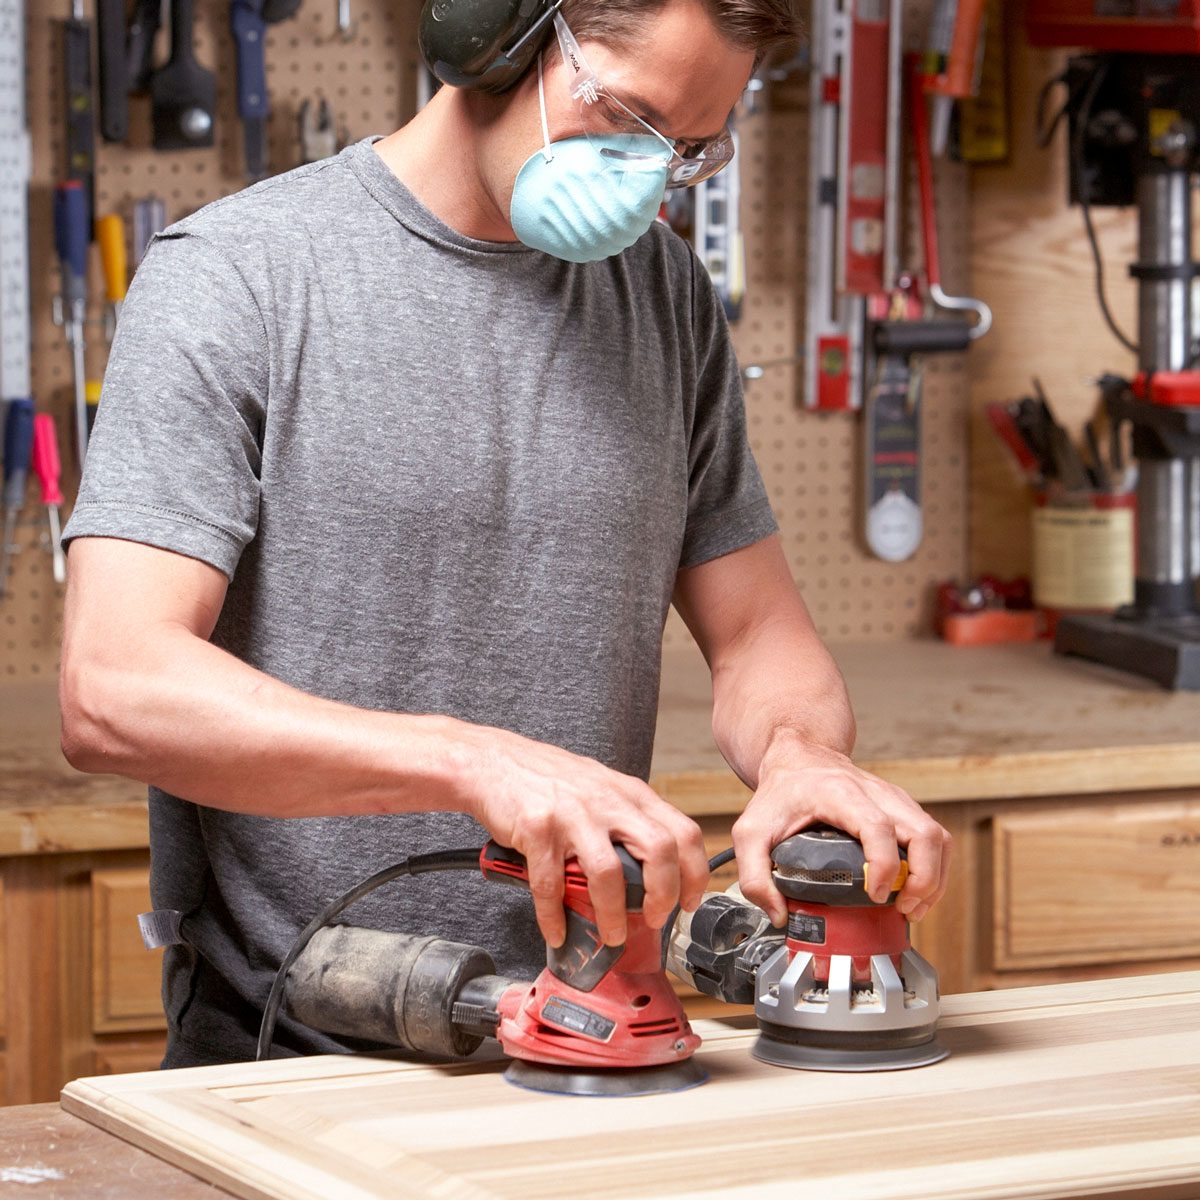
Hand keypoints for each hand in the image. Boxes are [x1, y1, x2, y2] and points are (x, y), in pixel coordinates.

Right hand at [459, 725, 709, 948]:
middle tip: (656, 919)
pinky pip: (550, 884)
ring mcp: (573, 814)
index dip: (695, 872)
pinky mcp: (537, 828)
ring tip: (611, 936)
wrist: (492, 760)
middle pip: (659, 850)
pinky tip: (556, 931)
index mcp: (630, 793)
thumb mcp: (601, 790)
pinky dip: (554, 916)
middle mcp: (607, 801)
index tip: (690, 901)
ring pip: (609, 873)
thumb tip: (652, 872)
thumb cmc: (548, 780)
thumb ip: (627, 820)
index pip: (682, 832)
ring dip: (613, 914)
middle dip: (665, 894)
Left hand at [731, 731, 950, 925]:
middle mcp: (877, 793)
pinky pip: (936, 839)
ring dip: (935, 879)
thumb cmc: (780, 792)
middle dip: (923, 879)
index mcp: (840, 794)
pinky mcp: (904, 809)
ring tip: (912, 907)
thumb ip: (753, 875)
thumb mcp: (751, 831)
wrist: (800, 757)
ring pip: (938, 837)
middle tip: (902, 908)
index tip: (875, 895)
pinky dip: (935, 870)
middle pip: (924, 833)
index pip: (878, 827)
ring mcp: (896, 800)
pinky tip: (916, 893)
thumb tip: (779, 916)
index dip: (884, 865)